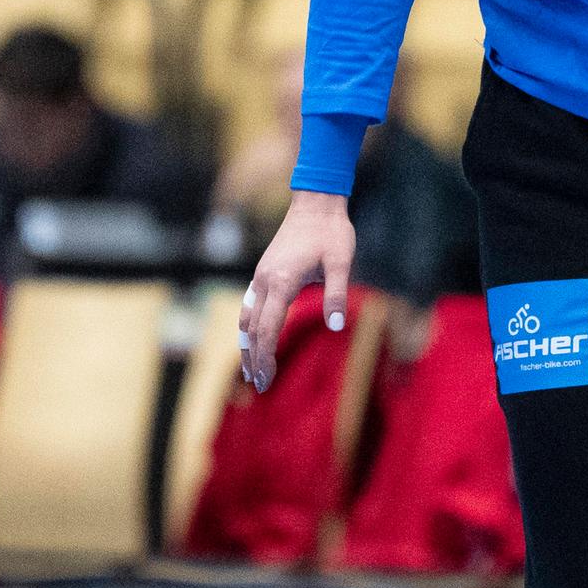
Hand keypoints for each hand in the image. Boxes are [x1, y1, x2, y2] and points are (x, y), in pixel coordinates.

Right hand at [238, 190, 353, 392]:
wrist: (315, 202)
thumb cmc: (331, 232)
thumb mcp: (341, 262)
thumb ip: (336, 294)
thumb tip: (334, 327)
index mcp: (281, 282)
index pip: (267, 330)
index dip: (266, 357)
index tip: (267, 380)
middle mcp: (264, 281)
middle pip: (251, 330)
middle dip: (253, 359)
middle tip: (259, 385)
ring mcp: (261, 276)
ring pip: (246, 318)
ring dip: (246, 345)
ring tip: (250, 369)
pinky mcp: (264, 271)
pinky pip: (250, 306)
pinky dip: (249, 327)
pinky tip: (253, 338)